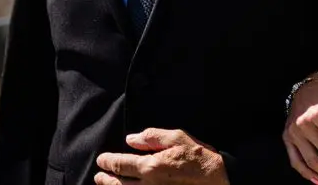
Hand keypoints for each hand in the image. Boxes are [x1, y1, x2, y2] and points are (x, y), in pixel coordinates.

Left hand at [95, 128, 227, 184]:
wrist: (218, 182)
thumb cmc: (200, 159)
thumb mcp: (179, 138)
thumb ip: (153, 136)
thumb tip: (131, 139)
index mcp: (150, 166)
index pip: (121, 164)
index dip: (108, 161)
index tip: (102, 160)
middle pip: (117, 184)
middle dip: (106, 179)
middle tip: (98, 176)